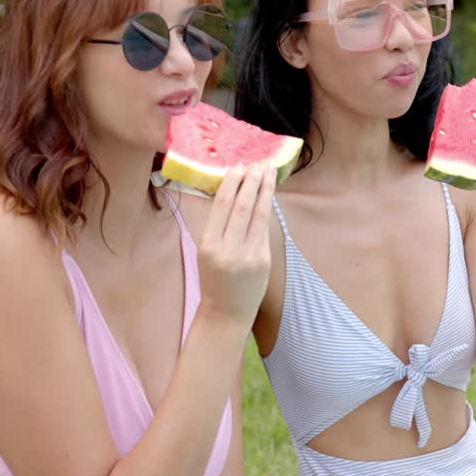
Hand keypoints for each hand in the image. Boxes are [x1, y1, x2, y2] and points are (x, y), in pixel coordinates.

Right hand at [195, 164, 275, 323]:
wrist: (226, 312)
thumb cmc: (213, 279)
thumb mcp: (206, 252)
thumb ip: (217, 226)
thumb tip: (232, 191)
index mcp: (208, 246)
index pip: (221, 207)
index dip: (231, 184)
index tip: (237, 166)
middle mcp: (228, 250)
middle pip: (242, 207)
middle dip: (250, 182)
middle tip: (256, 163)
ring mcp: (248, 256)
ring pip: (258, 215)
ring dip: (264, 190)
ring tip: (267, 170)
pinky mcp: (264, 260)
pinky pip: (265, 228)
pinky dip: (267, 208)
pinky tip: (269, 195)